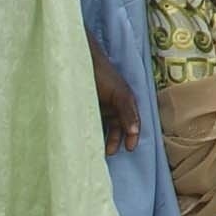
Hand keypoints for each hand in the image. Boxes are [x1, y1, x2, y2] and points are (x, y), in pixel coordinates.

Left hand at [89, 37, 138, 154]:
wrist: (80, 62)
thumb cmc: (103, 75)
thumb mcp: (119, 94)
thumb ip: (128, 112)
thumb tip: (135, 131)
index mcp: (126, 102)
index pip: (132, 123)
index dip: (132, 136)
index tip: (129, 149)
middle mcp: (114, 106)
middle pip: (118, 128)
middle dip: (115, 141)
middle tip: (108, 153)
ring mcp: (100, 107)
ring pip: (104, 128)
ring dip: (103, 139)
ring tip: (96, 150)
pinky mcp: (86, 108)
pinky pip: (91, 124)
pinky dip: (92, 132)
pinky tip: (85, 140)